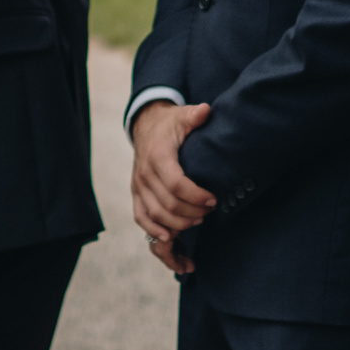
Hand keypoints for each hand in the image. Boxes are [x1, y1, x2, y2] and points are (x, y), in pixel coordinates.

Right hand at [130, 101, 215, 272]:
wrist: (146, 125)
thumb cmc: (170, 124)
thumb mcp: (183, 116)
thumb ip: (195, 116)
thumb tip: (206, 110)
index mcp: (158, 155)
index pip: (176, 183)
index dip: (195, 196)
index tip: (214, 199)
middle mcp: (145, 173)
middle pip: (168, 204)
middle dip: (192, 213)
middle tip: (210, 212)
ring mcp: (138, 185)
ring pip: (156, 215)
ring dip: (179, 224)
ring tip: (198, 221)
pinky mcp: (136, 194)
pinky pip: (141, 217)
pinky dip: (154, 231)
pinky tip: (170, 239)